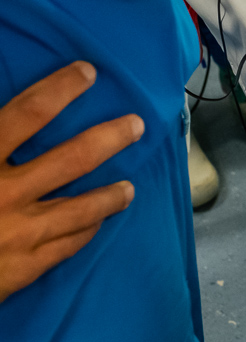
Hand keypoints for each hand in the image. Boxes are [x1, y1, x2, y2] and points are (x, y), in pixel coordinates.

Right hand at [0, 62, 142, 302]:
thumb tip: (2, 112)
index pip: (28, 112)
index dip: (60, 89)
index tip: (88, 72)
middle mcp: (4, 193)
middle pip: (73, 157)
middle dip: (110, 138)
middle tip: (136, 125)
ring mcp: (18, 233)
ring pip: (82, 207)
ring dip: (111, 195)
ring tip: (129, 188)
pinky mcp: (22, 268)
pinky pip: (67, 245)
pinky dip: (86, 231)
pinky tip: (96, 224)